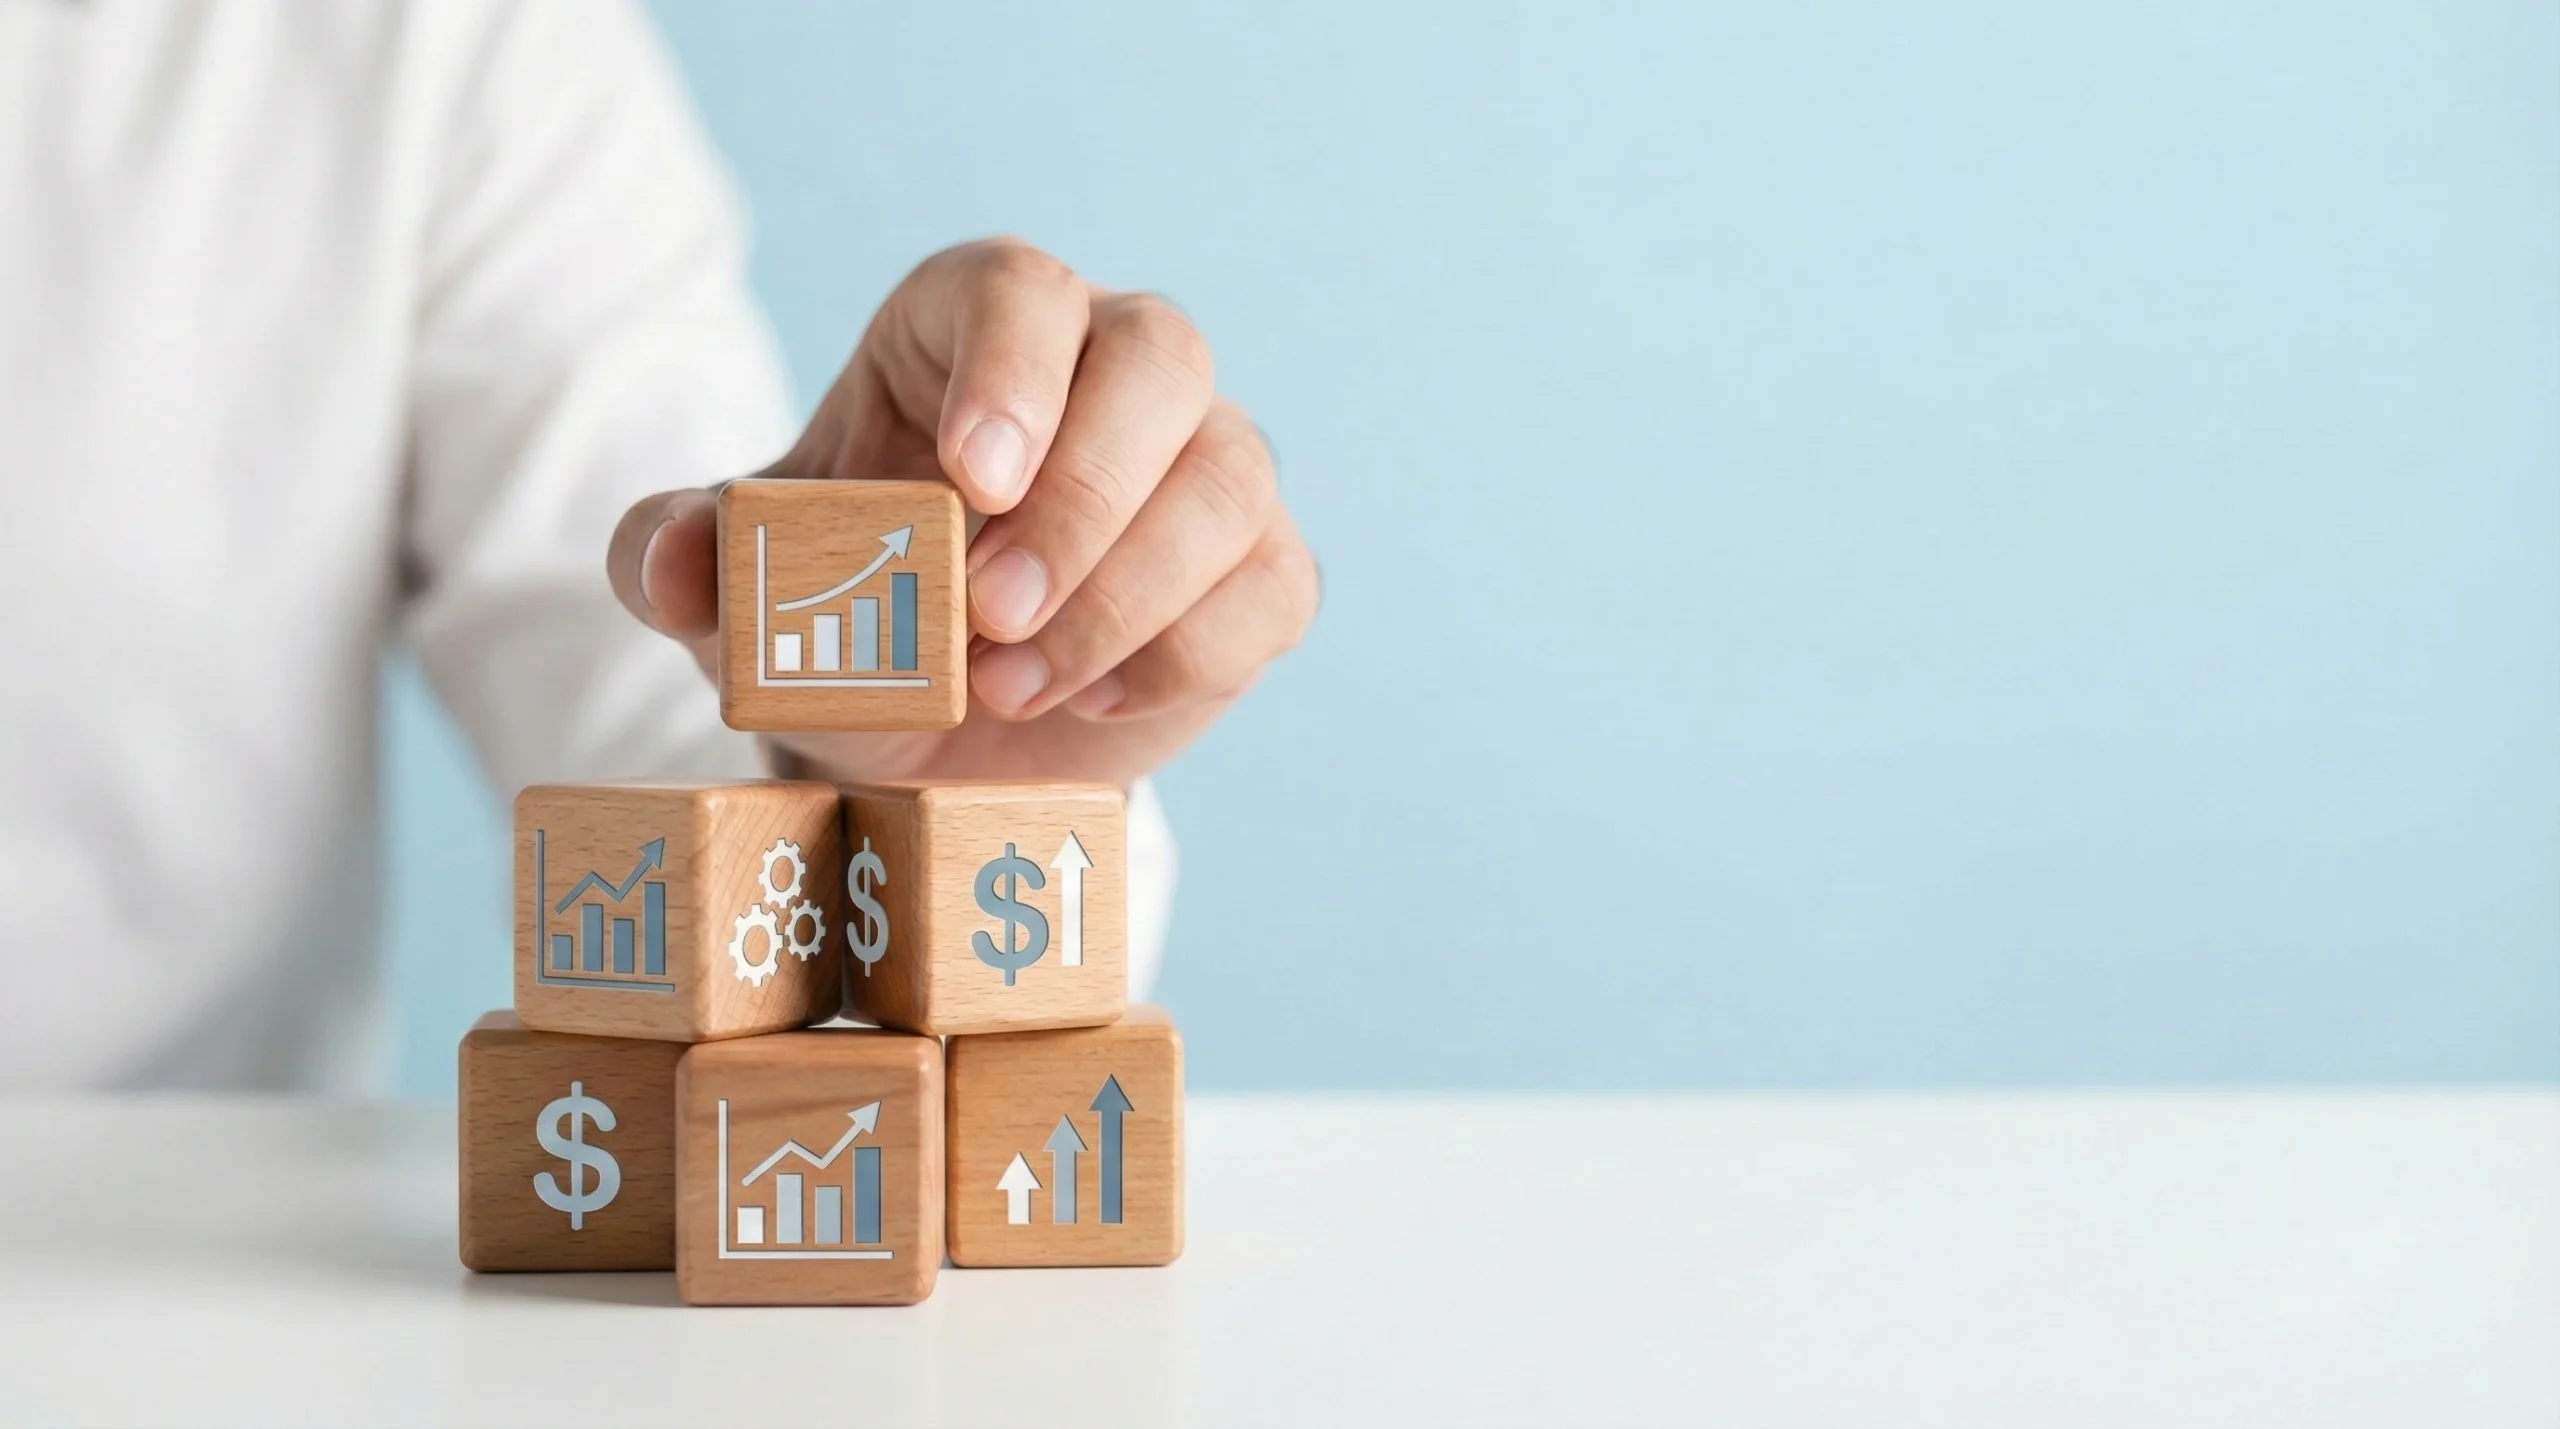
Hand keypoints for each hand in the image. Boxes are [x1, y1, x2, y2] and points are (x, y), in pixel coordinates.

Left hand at [606, 238, 1317, 787]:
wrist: (940, 735)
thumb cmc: (851, 615)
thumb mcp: (749, 588)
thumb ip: (683, 557)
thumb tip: (668, 563)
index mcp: (980, 329)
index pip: (1022, 290)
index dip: (1012, 369)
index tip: (971, 479)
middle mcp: (1113, 369)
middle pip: (1161, 358)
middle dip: (1083, 495)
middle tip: (987, 616)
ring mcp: (1204, 465)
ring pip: (1227, 479)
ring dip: (1124, 595)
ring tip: (1009, 685)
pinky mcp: (1259, 569)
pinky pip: (1269, 588)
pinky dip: (1184, 655)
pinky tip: (1091, 700)